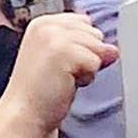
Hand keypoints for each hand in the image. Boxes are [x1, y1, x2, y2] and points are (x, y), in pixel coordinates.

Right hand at [0, 11, 116, 137]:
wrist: (25, 114)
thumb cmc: (41, 91)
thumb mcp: (63, 60)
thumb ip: (87, 47)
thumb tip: (112, 50)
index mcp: (42, 23)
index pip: (84, 23)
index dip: (82, 46)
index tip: (62, 62)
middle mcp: (46, 25)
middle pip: (94, 33)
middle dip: (86, 55)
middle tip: (62, 71)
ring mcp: (52, 37)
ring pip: (97, 47)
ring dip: (87, 67)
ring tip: (64, 77)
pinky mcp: (62, 51)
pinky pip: (95, 62)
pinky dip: (86, 78)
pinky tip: (66, 83)